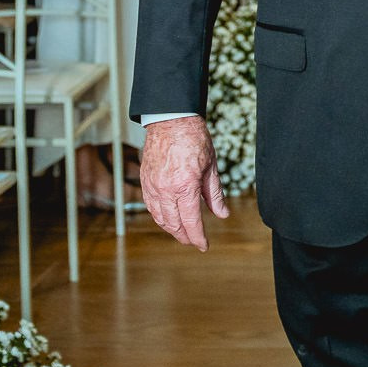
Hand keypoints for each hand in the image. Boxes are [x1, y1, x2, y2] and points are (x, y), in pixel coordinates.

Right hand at [140, 115, 229, 249]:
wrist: (171, 120)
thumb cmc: (194, 140)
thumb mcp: (211, 167)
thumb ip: (214, 194)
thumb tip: (222, 214)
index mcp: (185, 186)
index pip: (191, 222)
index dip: (198, 237)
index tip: (204, 246)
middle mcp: (166, 189)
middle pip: (174, 224)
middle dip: (185, 236)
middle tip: (194, 241)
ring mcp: (152, 186)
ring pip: (160, 218)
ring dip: (171, 229)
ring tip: (183, 233)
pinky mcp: (145, 181)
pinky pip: (151, 206)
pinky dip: (160, 217)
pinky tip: (168, 219)